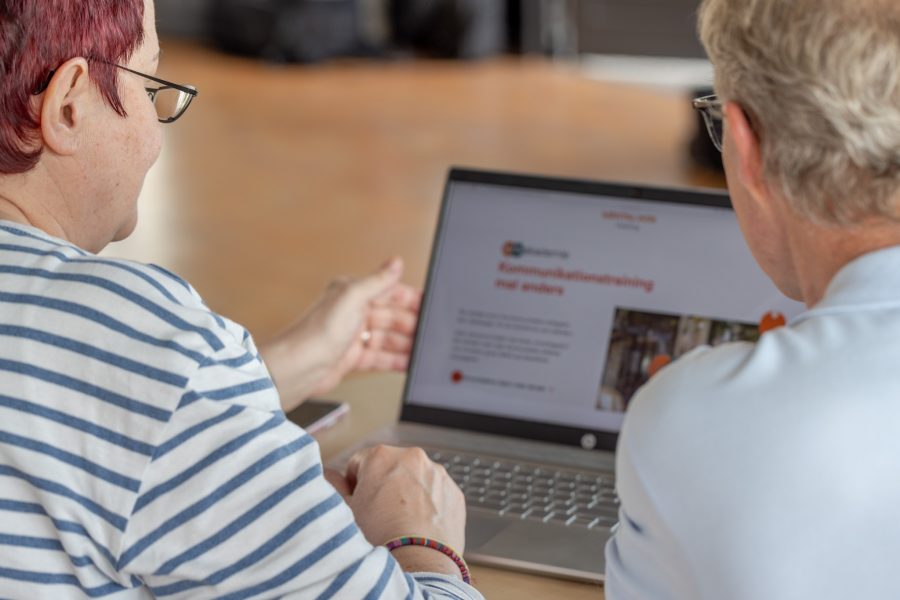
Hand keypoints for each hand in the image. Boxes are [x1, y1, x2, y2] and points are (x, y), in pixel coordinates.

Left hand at [261, 258, 420, 410]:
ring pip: (388, 338)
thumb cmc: (316, 333)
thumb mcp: (352, 298)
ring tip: (423, 350)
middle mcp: (353, 313)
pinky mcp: (352, 358)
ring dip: (406, 344)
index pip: (389, 292)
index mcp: (352, 293)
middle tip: (430, 333)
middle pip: (392, 316)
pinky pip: (381, 358)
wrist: (296, 369)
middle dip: (411, 324)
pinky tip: (408, 363)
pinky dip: (396, 360)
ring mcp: (353, 337)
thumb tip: (396, 261)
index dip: (410, 299)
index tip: (429, 306)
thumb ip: (377, 280)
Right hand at [330, 446, 466, 575]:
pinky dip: (429, 505)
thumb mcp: (344, 511)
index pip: (359, 462)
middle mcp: (413, 458)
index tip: (358, 502)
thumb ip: (332, 485)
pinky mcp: (455, 493)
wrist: (417, 564)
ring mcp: (437, 474)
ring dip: (408, 493)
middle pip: (390, 467)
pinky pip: (437, 494)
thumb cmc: (379, 539)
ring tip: (400, 523)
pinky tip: (419, 526)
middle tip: (378, 514)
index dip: (355, 484)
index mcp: (381, 456)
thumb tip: (328, 476)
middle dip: (384, 485)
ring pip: (415, 479)